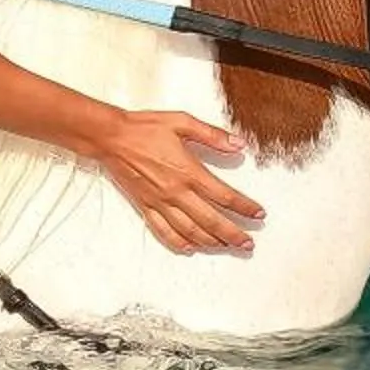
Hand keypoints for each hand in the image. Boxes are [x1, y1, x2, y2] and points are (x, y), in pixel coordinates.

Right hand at [93, 109, 262, 256]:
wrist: (111, 138)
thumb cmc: (144, 128)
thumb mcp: (182, 122)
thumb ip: (212, 135)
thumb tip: (238, 144)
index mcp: (189, 171)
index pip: (224, 195)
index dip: (244, 207)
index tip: (258, 213)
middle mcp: (176, 192)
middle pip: (211, 221)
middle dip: (233, 234)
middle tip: (248, 243)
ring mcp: (160, 202)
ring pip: (190, 231)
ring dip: (211, 242)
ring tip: (226, 247)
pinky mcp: (146, 207)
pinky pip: (164, 231)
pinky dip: (179, 243)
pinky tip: (190, 247)